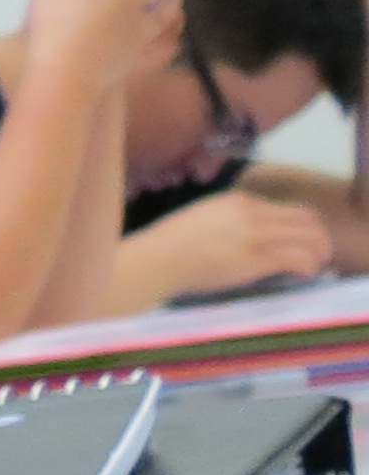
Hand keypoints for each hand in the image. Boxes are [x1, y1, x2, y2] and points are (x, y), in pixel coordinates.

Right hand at [119, 189, 334, 302]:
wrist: (157, 260)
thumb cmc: (166, 244)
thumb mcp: (199, 218)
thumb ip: (224, 220)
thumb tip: (237, 236)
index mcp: (237, 201)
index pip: (282, 208)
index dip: (294, 224)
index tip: (293, 240)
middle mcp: (253, 213)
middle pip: (306, 217)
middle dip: (317, 235)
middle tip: (317, 252)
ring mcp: (258, 234)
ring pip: (310, 236)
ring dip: (318, 250)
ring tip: (316, 264)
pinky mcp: (259, 258)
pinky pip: (299, 258)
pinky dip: (309, 265)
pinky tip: (305, 273)